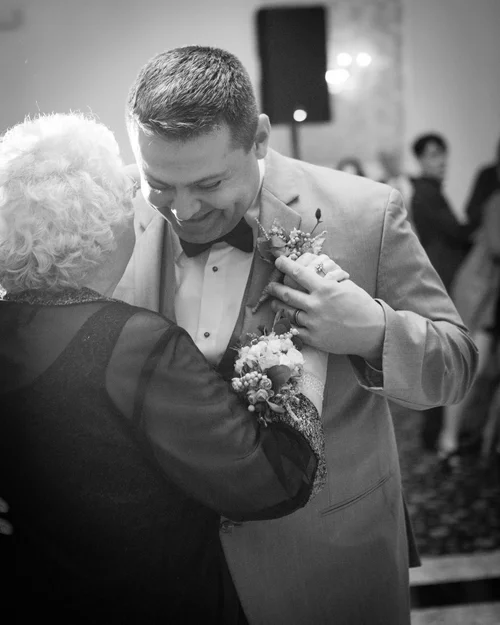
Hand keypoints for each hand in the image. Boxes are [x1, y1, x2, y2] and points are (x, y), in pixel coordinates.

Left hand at [267, 255, 385, 364]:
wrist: (372, 332)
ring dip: (278, 305)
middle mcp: (316, 305)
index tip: (278, 261)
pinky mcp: (313, 338)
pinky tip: (286, 319)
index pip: (298, 273)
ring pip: (288, 312)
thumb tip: (312, 269)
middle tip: (269, 285)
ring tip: (275, 301)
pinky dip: (289, 322)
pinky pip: (294, 329)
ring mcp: (313, 323)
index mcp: (325, 289)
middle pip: (287, 293)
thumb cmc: (361, 305)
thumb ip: (327, 279)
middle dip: (275, 288)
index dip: (285, 265)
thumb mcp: (346, 286)